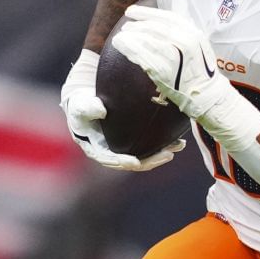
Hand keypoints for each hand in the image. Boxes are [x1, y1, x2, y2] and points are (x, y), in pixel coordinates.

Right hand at [60, 49, 183, 171]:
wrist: (87, 97)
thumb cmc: (82, 101)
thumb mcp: (81, 104)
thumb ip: (87, 107)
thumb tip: (101, 110)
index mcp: (96, 148)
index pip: (111, 159)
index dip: (122, 162)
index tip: (135, 162)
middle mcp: (112, 152)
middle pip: (133, 162)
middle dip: (151, 160)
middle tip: (167, 155)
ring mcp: (124, 147)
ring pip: (145, 155)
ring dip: (161, 153)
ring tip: (178, 147)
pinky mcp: (134, 140)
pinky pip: (150, 145)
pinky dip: (163, 144)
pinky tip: (178, 140)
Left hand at [112, 0, 259, 149]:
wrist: (207, 94)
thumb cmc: (199, 64)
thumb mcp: (196, 36)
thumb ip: (183, 13)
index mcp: (192, 31)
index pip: (164, 16)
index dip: (145, 12)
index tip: (131, 12)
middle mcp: (184, 41)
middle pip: (152, 28)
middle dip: (135, 26)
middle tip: (126, 27)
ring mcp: (174, 56)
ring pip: (144, 40)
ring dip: (129, 36)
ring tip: (122, 37)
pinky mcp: (163, 70)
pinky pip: (140, 56)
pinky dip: (128, 48)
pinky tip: (121, 45)